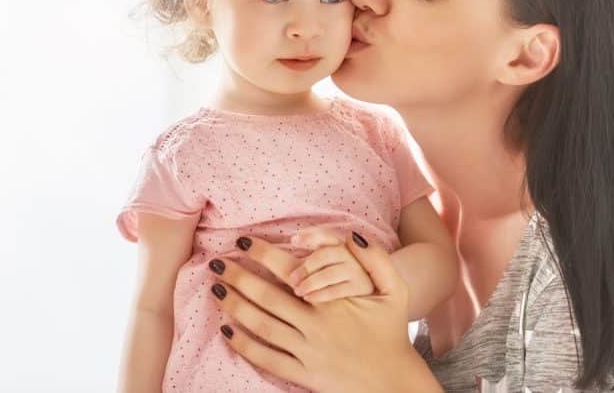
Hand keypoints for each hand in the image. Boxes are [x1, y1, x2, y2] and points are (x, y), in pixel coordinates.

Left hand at [207, 232, 441, 392]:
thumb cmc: (392, 332)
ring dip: (235, 307)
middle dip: (237, 277)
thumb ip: (377, 259)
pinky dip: (243, 345)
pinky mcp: (304, 375)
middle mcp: (316, 325)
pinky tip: (227, 331)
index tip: (243, 241)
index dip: (263, 253)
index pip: (289, 270)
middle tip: (217, 263)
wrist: (395, 381)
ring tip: (217, 290)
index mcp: (333, 301)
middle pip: (266, 297)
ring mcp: (308, 352)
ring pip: (261, 327)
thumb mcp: (396, 291)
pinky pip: (266, 359)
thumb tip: (353, 235)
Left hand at [287, 227, 374, 302]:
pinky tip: (308, 298)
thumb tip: (278, 255)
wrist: (366, 309)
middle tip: (290, 279)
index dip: (310, 235)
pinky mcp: (363, 289)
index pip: (326, 235)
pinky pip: (339, 289)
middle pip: (326, 253)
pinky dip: (321, 293)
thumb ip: (308, 259)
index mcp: (342, 246)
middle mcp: (353, 255)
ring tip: (297, 290)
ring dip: (311, 281)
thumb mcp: (326, 268)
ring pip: (330, 272)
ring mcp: (359, 271)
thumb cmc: (339, 284)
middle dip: (306, 265)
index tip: (292, 241)